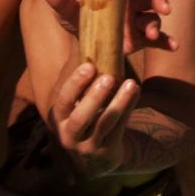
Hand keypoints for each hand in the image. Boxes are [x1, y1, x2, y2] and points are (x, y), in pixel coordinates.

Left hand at [41, 0, 176, 53]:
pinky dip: (167, 42)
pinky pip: (158, 40)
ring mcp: (137, 23)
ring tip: (151, 34)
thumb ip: (60, 0)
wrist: (84, 44)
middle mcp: (132, 5)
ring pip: (153, 19)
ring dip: (157, 24)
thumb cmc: (78, 20)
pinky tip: (174, 46)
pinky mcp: (141, 40)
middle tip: (165, 8)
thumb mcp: (68, 12)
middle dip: (159, 1)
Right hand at [49, 61, 140, 177]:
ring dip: (118, 103)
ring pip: (104, 124)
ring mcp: (88, 147)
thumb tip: (86, 38)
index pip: (63, 102)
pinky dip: (128, 109)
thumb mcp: (75, 105)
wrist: (96, 157)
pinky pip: (119, 129)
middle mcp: (69, 135)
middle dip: (94, 97)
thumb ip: (79, 83)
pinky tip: (135, 92)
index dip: (75, 84)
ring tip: (131, 83)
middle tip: (108, 77)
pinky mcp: (107, 153)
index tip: (89, 66)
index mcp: (58, 119)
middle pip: (80, 117)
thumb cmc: (86, 118)